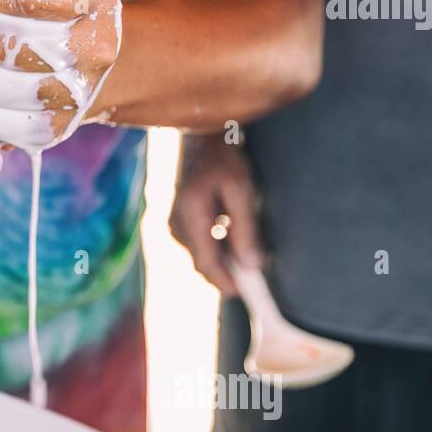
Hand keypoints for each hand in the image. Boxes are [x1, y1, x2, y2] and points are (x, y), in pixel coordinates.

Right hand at [168, 133, 262, 294]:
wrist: (201, 138)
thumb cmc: (223, 159)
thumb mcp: (241, 189)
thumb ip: (245, 229)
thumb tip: (251, 265)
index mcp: (190, 218)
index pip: (206, 263)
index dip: (226, 283)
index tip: (246, 293)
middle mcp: (177, 225)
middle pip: (203, 263)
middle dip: (228, 274)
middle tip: (255, 278)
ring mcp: (176, 224)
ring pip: (202, 255)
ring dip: (224, 261)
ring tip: (249, 255)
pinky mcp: (181, 222)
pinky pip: (201, 245)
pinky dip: (218, 249)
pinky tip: (235, 238)